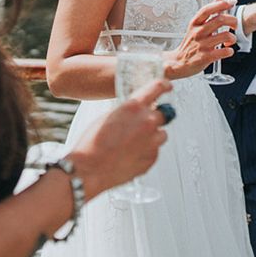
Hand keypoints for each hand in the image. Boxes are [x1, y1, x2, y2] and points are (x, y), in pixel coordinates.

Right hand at [69, 78, 171, 197]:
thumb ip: (129, 112)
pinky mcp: (152, 158)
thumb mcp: (109, 116)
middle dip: (154, 118)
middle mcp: (147, 121)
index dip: (164, 85)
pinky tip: (130, 156)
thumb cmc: (92, 144)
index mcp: (134, 106)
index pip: (157, 87)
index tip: (167, 86)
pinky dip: (147, 152)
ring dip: (152, 136)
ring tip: (133, 144)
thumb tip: (138, 112)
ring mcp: (152, 140)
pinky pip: (155, 151)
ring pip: (161, 134)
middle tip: (142, 126)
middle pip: (163, 113)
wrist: (88, 170)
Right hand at [166, 0, 235, 78]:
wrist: (178, 63)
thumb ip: (210, 11)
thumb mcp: (196, 25)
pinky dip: (230, 51)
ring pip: (226, 35)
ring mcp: (202, 45)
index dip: (221, 4)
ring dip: (233, 38)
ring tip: (229, 41)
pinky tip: (226, 51)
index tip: (231, 3)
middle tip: (234, 26)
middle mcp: (198, 32)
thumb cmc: (190, 43)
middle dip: (233, 21)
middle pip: (221, 20)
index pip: (208, 9)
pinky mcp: (206, 57)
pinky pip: (224, 52)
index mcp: (195, 23)